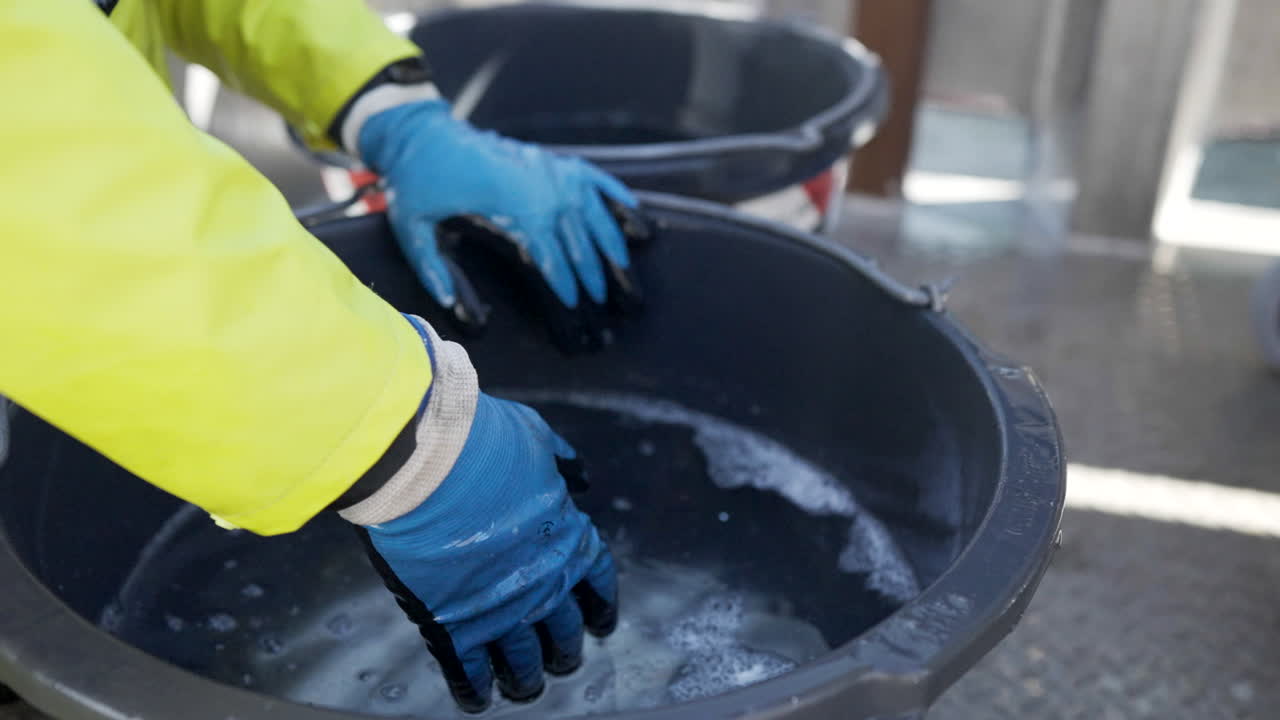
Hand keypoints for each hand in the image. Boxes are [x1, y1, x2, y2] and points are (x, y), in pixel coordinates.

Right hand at [344, 319, 616, 711]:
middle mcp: (543, 582)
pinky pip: (469, 670)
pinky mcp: (453, 625)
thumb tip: (579, 476)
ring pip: (523, 659)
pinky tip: (476, 698)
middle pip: (564, 629)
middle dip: (565, 648)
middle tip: (562, 659)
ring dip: (526, 676)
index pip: (598, 583)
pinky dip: (473, 687)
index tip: (600, 622)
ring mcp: (499, 609)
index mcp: (568, 537)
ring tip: (525, 687)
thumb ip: (560, 460)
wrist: (427, 460)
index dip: (600, 606)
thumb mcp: (536, 436)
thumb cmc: (481, 440)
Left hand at [357, 100, 650, 350]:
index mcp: (507, 203)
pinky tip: (639, 223)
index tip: (576, 309)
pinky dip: (620, 201)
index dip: (566, 284)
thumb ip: (436, 273)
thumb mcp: (412, 231)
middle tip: (613, 308)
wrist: (423, 132)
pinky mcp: (553, 160)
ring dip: (614, 248)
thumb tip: (467, 317)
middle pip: (579, 238)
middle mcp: (538, 184)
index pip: (549, 252)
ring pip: (596, 213)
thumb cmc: (417, 185)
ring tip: (627, 279)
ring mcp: (550, 168)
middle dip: (598, 275)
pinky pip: (597, 181)